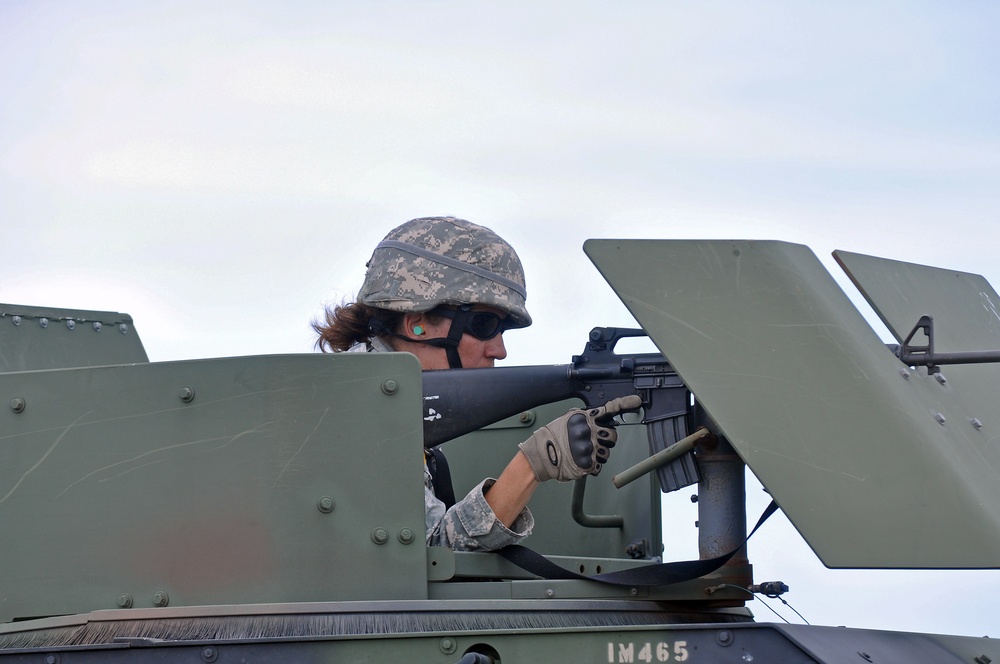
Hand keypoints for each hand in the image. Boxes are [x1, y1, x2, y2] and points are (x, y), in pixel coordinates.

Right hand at [518, 395, 642, 481]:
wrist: (541, 454)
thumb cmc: (554, 436)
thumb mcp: (568, 418)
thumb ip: (586, 417)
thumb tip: (601, 415)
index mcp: (584, 418)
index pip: (609, 409)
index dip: (624, 404)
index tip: (637, 401)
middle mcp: (589, 431)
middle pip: (613, 436)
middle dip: (607, 440)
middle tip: (594, 441)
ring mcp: (589, 448)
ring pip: (607, 453)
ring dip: (599, 454)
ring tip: (583, 452)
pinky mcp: (588, 463)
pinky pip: (599, 465)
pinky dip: (592, 465)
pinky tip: (581, 461)